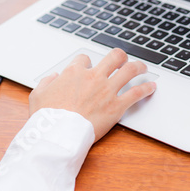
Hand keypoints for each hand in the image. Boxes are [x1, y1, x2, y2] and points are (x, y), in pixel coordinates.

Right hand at [28, 48, 155, 141]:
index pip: (85, 58)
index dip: (87, 62)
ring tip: (142, 68)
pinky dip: (146, 89)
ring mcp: (106, 90)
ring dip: (138, 67)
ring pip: (129, 70)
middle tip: (122, 59)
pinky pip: (137, 93)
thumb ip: (46, 82)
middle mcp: (92, 77)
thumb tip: (54, 77)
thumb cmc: (47, 116)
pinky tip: (151, 87)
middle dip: (120, 56)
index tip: (89, 67)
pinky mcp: (116, 106)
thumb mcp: (37, 94)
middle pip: (113, 57)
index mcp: (73, 72)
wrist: (59, 134)